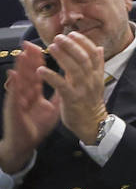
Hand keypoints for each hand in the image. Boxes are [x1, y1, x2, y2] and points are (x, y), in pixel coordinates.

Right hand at [0, 43, 60, 172]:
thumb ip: (60, 93)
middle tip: (30, 43)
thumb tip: (69, 81)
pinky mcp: (14, 109)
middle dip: (30, 58)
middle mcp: (26, 94)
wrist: (25, 144)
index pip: (39, 72)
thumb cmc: (36, 126)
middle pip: (28, 73)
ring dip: (21, 66)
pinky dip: (14, 84)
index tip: (45, 48)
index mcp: (35, 93)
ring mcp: (19, 100)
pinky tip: (14, 74)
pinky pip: (14, 95)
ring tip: (23, 53)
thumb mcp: (52, 108)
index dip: (42, 60)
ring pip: (20, 80)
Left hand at [40, 32, 108, 144]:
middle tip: (59, 37)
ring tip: (51, 47)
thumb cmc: (90, 102)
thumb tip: (99, 48)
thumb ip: (97, 64)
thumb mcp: (97, 81)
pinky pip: (62, 85)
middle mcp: (91, 79)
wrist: (92, 123)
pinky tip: (42, 70)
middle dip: (71, 45)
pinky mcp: (72, 99)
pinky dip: (51, 76)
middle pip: (83, 58)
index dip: (83, 42)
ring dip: (62, 56)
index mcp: (97, 74)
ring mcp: (82, 89)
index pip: (93, 53)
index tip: (73, 34)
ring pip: (74, 69)